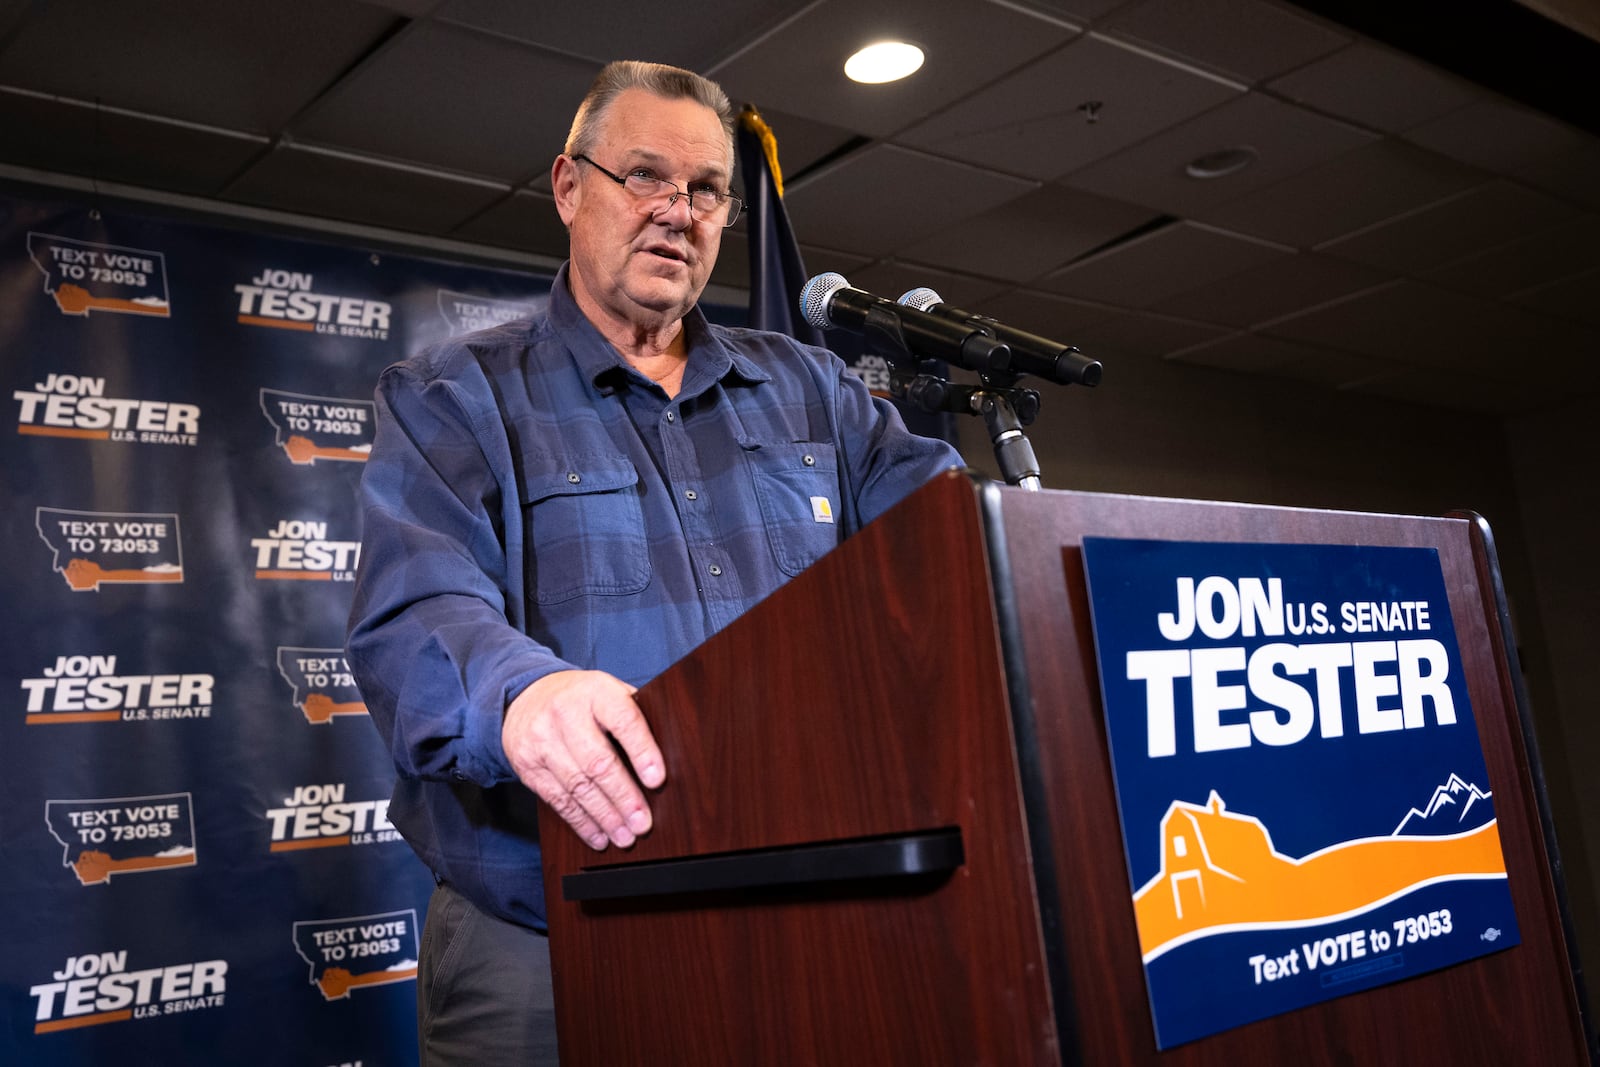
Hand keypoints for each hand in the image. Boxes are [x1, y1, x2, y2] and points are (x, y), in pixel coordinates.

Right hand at [502, 670, 664, 850]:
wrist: (526, 698)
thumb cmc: (583, 700)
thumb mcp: (608, 692)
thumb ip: (633, 715)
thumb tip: (670, 755)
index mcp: (596, 691)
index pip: (623, 720)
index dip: (642, 751)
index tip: (657, 780)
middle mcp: (565, 713)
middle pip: (598, 762)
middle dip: (624, 797)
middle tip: (643, 824)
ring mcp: (542, 740)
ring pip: (577, 786)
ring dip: (604, 817)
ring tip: (625, 836)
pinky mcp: (527, 766)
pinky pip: (557, 800)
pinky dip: (581, 822)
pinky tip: (598, 835)